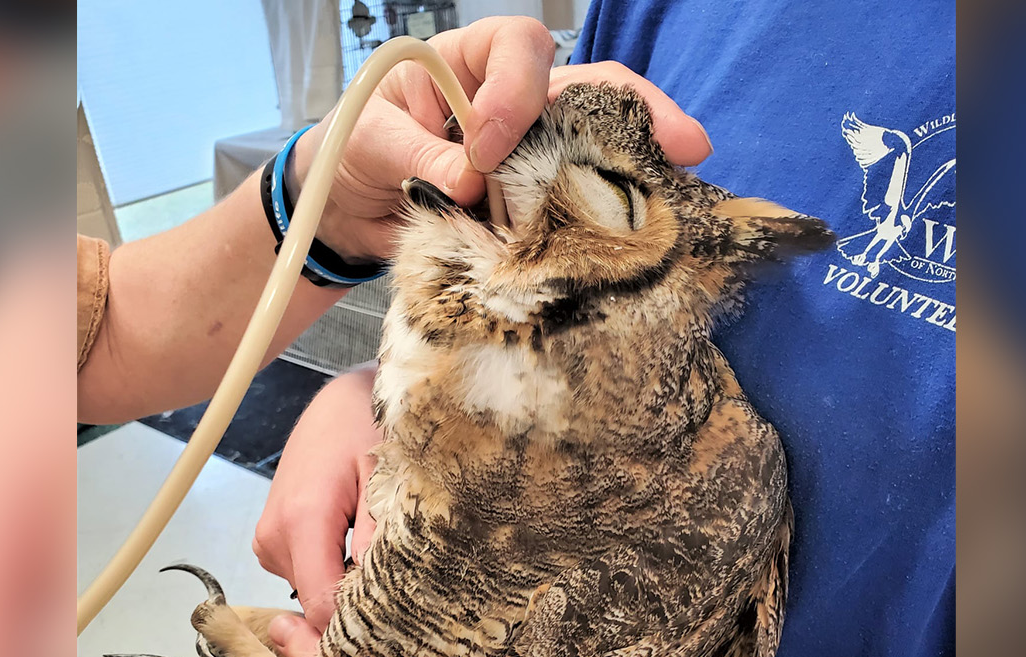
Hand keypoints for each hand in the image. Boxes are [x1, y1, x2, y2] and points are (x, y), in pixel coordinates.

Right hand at [253, 365, 380, 627]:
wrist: (341, 400)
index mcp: (301, 520)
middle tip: (402, 583)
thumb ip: (379, 541)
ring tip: (376, 544)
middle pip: (317, 604)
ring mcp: (268, 540)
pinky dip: (334, 568)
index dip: (359, 630)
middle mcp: (274, 536)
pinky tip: (355, 537)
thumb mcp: (386, 479)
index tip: (398, 632)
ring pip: (313, 591)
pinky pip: (307, 574)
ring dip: (346, 583)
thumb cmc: (368, 426)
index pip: (323, 607)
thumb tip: (383, 601)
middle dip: (357, 606)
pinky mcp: (271, 540)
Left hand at [292, 16, 713, 260]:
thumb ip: (412, 154)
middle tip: (685, 144)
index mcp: (471, 62)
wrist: (340, 214)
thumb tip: (468, 180)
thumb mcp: (365, 142)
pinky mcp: (532, 208)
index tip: (485, 145)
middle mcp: (514, 102)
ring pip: (598, 149)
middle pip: (590, 90)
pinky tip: (638, 240)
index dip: (515, 89)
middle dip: (641, 112)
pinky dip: (605, 224)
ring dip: (639, 171)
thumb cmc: (351, 154)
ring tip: (680, 196)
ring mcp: (532, 156)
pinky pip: (576, 208)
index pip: (518, 48)